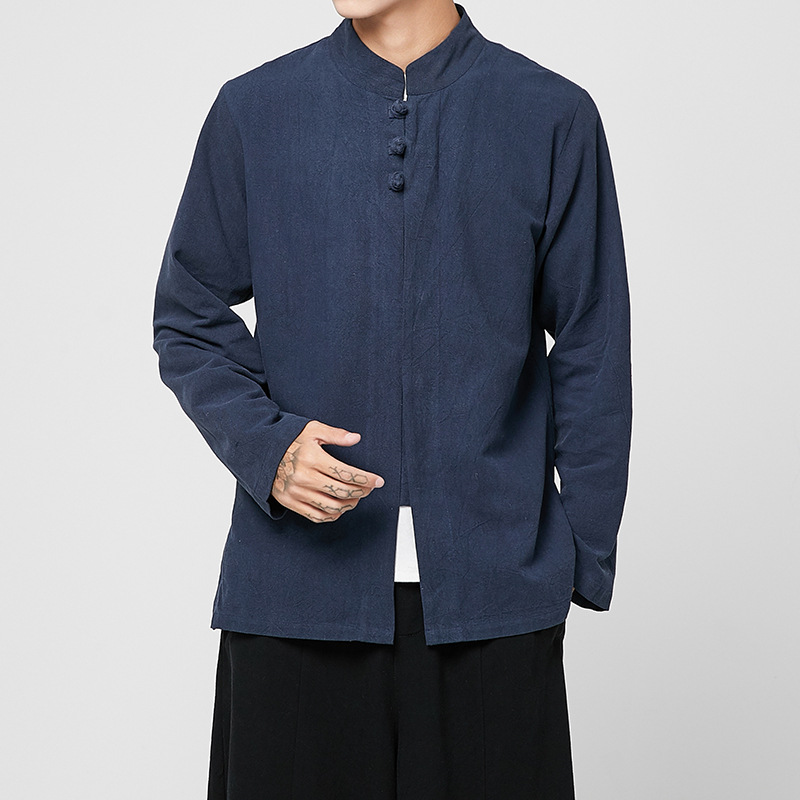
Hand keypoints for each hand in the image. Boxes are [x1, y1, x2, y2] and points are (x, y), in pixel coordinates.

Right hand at [270, 420, 384, 521]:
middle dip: (362, 492)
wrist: (260, 451)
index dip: (366, 479)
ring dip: (349, 504)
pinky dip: (332, 515)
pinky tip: (340, 507)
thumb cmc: (288, 439)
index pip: (346, 474)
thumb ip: (335, 435)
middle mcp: (304, 478)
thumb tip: (356, 438)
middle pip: (342, 492)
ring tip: (356, 497)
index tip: (378, 481)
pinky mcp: (290, 503)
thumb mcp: (311, 429)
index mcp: (312, 459)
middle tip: (369, 488)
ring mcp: (296, 493)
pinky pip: (316, 516)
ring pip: (332, 507)